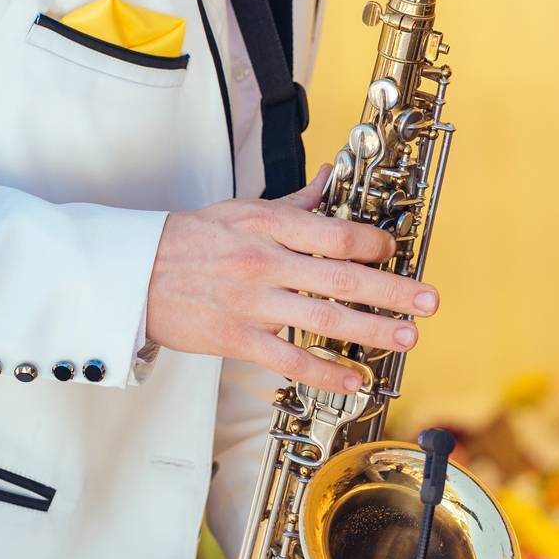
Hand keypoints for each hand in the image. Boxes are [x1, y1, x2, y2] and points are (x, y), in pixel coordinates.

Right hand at [146, 166, 438, 391]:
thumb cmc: (190, 241)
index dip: (373, 243)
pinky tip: (355, 380)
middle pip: (341, 278)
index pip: (334, 233)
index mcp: (267, 225)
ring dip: (371, 332)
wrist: (130, 274)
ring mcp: (251, 303)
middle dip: (391, 292)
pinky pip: (290, 360)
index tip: (396, 250)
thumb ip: (294, 203)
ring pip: (322, 320)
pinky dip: (325, 373)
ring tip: (406, 339)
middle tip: (428, 302)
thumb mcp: (241, 210)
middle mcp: (263, 262)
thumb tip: (331, 178)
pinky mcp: (236, 339)